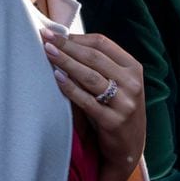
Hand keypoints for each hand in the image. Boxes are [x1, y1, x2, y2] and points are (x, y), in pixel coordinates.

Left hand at [41, 29, 145, 180]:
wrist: (130, 147)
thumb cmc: (118, 108)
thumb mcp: (119, 83)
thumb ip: (101, 65)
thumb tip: (66, 42)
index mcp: (133, 67)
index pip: (103, 43)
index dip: (77, 37)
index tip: (56, 33)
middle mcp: (132, 83)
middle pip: (94, 57)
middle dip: (67, 46)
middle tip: (46, 37)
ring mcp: (125, 103)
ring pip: (90, 76)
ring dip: (66, 61)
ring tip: (47, 52)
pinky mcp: (113, 121)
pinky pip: (87, 101)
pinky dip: (70, 87)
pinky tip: (56, 77)